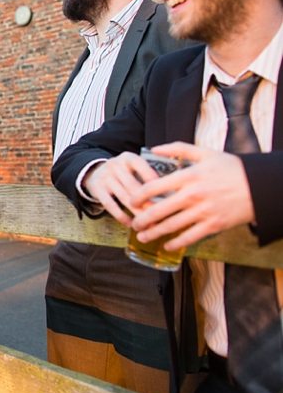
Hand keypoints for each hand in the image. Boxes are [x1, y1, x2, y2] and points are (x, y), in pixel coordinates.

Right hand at [82, 151, 159, 225]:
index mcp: (128, 158)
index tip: (166, 195)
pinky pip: (110, 205)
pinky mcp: (96, 188)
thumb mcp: (133, 167)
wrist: (95, 172)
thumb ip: (147, 176)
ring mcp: (104, 177)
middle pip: (133, 186)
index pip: (142, 167)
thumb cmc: (123, 173)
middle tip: (160, 215)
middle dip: (147, 202)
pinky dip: (121, 216)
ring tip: (148, 224)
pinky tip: (130, 223)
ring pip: (124, 197)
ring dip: (137, 212)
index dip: (154, 181)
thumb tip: (168, 195)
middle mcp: (115, 165)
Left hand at [128, 142, 254, 249]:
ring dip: (153, 233)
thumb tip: (155, 148)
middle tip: (134, 223)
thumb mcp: (206, 153)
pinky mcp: (213, 225)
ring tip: (142, 236)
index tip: (132, 201)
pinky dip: (176, 242)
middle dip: (142, 219)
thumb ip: (178, 149)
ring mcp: (203, 212)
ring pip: (171, 226)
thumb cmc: (232, 168)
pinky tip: (167, 244)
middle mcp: (192, 195)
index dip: (138, 196)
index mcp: (188, 176)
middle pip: (158, 210)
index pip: (153, 187)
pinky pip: (189, 236)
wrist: (260, 186)